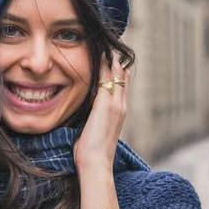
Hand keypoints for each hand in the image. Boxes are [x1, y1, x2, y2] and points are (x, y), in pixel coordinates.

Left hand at [73, 52, 130, 174]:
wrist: (97, 164)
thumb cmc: (92, 154)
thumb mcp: (94, 133)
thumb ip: (93, 122)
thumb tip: (86, 120)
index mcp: (118, 114)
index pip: (121, 87)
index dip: (117, 73)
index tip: (111, 59)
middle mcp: (121, 106)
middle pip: (122, 77)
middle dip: (116, 62)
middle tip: (110, 45)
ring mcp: (115, 105)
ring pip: (116, 75)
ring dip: (112, 59)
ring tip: (107, 45)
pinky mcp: (106, 105)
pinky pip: (107, 79)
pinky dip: (105, 65)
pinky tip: (101, 53)